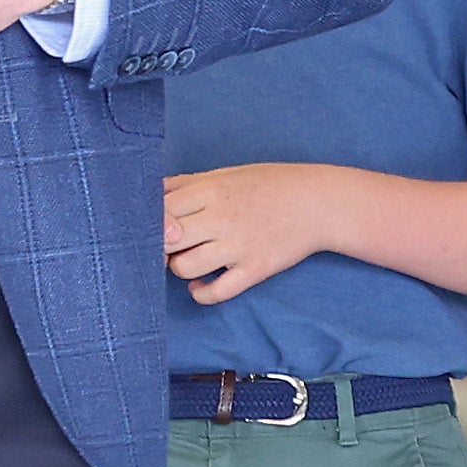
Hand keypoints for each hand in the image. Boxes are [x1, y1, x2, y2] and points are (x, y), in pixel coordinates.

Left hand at [164, 165, 341, 302]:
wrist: (318, 203)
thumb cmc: (270, 185)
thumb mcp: (227, 173)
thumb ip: (187, 183)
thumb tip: (151, 192)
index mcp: (212, 191)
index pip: (161, 210)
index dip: (148, 221)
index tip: (150, 227)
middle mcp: (221, 218)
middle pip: (166, 240)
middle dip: (158, 246)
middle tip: (165, 247)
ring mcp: (238, 247)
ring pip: (184, 267)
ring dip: (178, 267)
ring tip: (188, 260)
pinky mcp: (254, 270)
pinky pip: (216, 292)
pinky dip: (200, 293)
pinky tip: (199, 284)